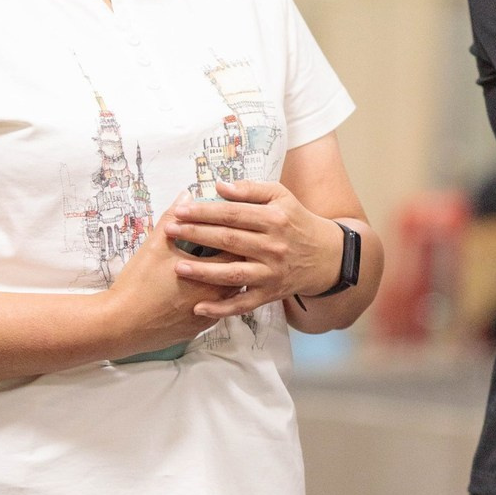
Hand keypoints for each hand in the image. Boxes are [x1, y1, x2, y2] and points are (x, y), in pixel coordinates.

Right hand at [105, 215, 233, 355]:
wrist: (120, 325)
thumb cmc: (139, 284)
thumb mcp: (155, 245)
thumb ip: (173, 218)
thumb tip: (186, 195)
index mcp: (212, 274)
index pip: (237, 248)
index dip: (234, 232)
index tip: (230, 222)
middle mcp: (217, 297)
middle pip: (239, 270)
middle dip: (234, 253)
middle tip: (228, 237)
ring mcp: (209, 315)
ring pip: (229, 291)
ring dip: (225, 275)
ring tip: (218, 259)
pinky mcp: (199, 328)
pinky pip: (217, 308)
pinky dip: (215, 294)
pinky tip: (207, 284)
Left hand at [162, 180, 341, 319]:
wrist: (325, 256)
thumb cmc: (296, 221)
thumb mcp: (281, 197)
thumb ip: (251, 189)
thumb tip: (220, 186)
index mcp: (274, 219)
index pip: (233, 214)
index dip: (205, 211)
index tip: (181, 210)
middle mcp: (273, 246)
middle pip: (229, 240)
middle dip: (196, 235)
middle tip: (170, 231)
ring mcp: (271, 272)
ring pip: (233, 274)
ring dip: (204, 271)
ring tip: (177, 266)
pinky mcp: (270, 293)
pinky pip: (243, 304)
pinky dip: (221, 308)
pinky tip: (199, 307)